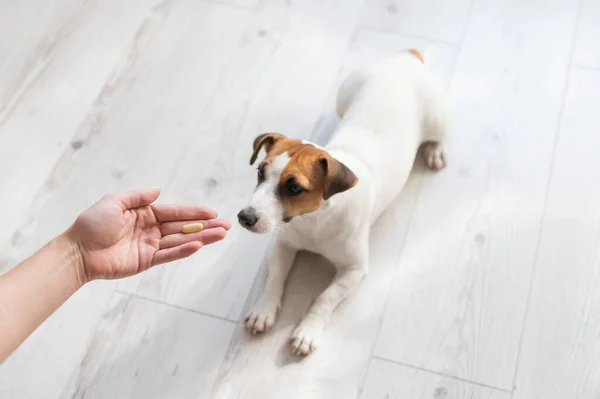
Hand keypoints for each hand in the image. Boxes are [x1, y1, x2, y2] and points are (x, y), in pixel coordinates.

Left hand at [66, 188, 229, 281]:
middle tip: (226, 225)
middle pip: (183, 227)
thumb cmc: (92, 224)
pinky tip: (199, 245)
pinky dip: (184, 250)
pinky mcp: (146, 261)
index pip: (175, 212)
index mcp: (145, 214)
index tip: (212, 212)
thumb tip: (159, 190)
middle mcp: (151, 229)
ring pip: (181, 240)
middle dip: (205, 226)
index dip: (194, 212)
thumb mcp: (114, 202)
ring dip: (202, 238)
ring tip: (221, 235)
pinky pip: (169, 254)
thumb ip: (138, 197)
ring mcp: (150, 246)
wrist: (78, 251)